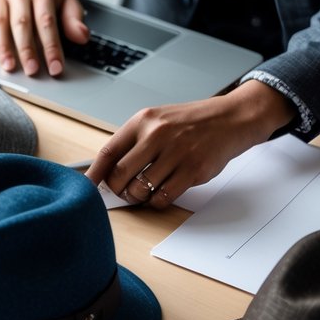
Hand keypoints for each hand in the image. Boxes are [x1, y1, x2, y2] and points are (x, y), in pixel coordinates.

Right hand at [0, 0, 89, 76]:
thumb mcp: (67, 2)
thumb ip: (74, 20)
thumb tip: (82, 37)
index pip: (46, 22)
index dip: (51, 47)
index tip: (55, 67)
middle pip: (22, 23)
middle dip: (27, 50)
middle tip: (32, 70)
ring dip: (3, 47)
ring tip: (9, 67)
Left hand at [84, 81, 294, 207]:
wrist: (233, 117)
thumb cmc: (192, 122)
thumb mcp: (158, 121)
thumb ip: (134, 142)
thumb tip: (107, 171)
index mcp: (143, 121)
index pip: (108, 152)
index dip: (94, 173)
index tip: (87, 187)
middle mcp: (158, 135)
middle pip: (120, 174)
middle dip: (117, 189)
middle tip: (122, 192)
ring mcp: (177, 152)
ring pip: (141, 189)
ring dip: (138, 197)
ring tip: (143, 191)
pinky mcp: (194, 169)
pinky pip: (164, 196)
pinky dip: (156, 201)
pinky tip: (160, 194)